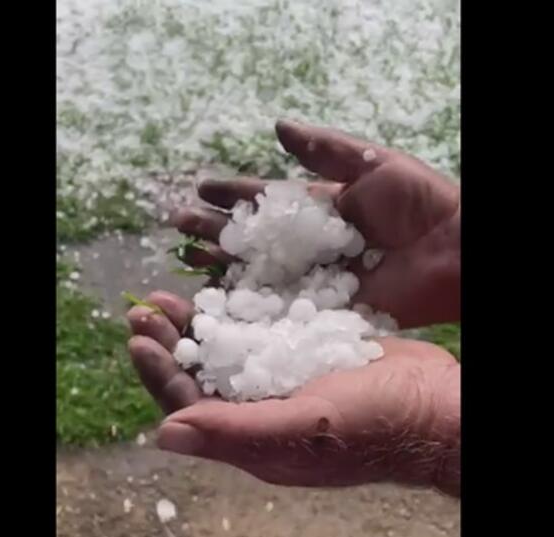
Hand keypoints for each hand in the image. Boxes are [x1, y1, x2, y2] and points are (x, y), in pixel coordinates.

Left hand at [127, 292, 459, 495]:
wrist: (434, 403)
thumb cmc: (377, 423)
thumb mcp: (308, 425)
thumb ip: (237, 430)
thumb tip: (163, 432)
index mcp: (253, 436)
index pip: (190, 407)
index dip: (160, 374)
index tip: (137, 339)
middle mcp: (260, 409)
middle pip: (201, 374)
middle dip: (172, 341)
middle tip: (146, 306)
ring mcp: (281, 380)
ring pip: (226, 350)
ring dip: (198, 322)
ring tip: (172, 293)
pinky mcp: (302, 354)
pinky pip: (258, 332)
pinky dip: (237, 311)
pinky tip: (224, 287)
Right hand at [173, 120, 459, 327]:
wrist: (456, 253)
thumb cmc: (420, 203)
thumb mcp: (372, 163)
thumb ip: (324, 150)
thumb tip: (276, 127)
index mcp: (321, 209)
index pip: (267, 200)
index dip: (234, 194)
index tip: (201, 189)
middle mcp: (312, 246)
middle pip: (255, 239)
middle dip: (217, 231)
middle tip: (179, 225)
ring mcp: (316, 279)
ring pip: (261, 274)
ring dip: (224, 267)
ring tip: (189, 258)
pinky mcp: (325, 309)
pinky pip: (282, 308)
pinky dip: (251, 307)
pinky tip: (221, 300)